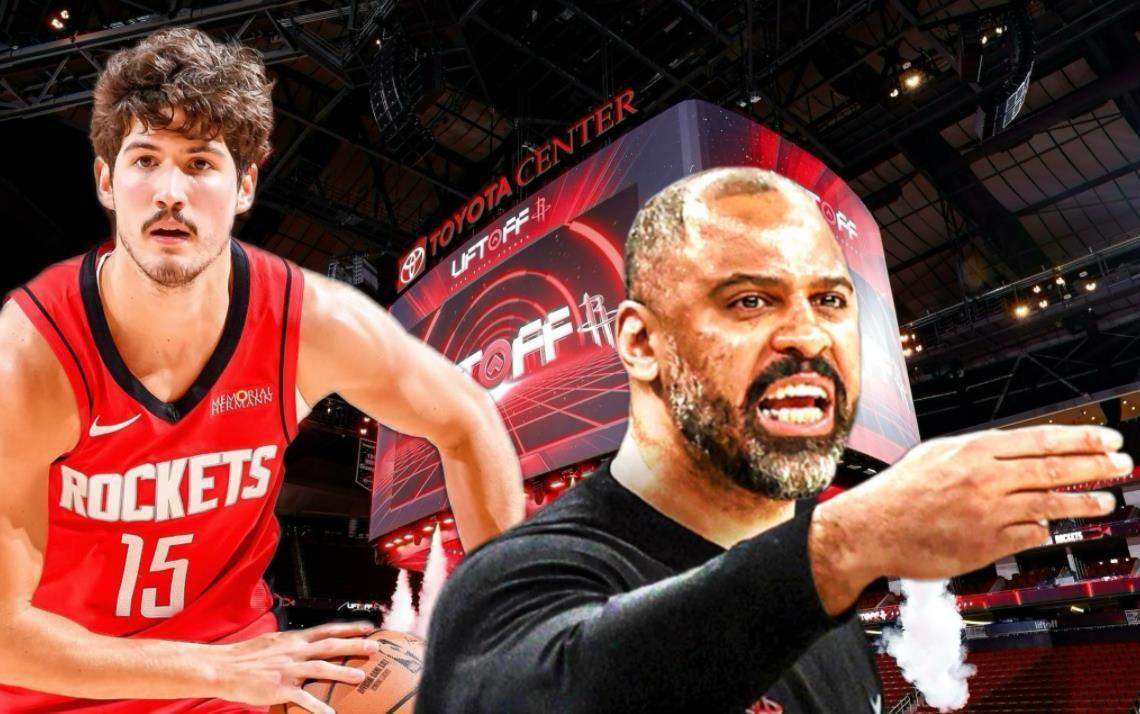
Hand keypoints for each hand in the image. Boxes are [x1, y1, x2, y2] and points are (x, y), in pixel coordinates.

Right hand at [209, 621, 378, 713]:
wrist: (223, 668)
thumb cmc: (246, 656)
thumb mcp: (272, 641)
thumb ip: (291, 643)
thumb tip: (304, 643)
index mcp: (293, 639)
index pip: (327, 630)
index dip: (348, 628)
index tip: (367, 628)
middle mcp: (294, 651)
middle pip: (330, 646)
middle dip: (354, 646)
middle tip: (374, 647)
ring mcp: (288, 669)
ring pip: (321, 668)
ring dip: (342, 672)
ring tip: (360, 677)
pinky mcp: (280, 688)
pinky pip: (303, 698)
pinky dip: (317, 707)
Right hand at [811, 425, 1128, 612]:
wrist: (871, 529)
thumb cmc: (899, 492)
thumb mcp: (936, 454)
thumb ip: (978, 451)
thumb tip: (1017, 451)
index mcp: (973, 450)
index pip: (1041, 440)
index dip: (1081, 439)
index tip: (1109, 439)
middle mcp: (986, 479)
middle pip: (1055, 468)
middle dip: (1095, 465)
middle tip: (1122, 464)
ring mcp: (989, 513)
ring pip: (1051, 503)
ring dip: (1085, 501)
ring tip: (1108, 499)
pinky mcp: (988, 545)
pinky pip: (1030, 535)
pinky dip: (1044, 528)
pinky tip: (1053, 526)